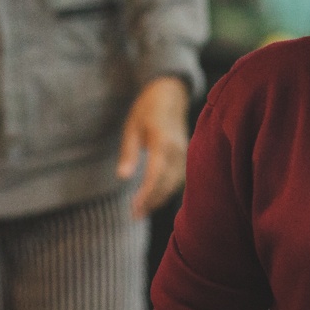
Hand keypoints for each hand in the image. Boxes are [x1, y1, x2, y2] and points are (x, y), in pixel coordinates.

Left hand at [118, 75, 189, 219]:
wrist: (170, 94)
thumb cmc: (147, 110)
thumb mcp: (131, 127)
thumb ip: (129, 153)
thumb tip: (123, 177)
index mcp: (162, 140)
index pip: (156, 173)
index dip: (146, 193)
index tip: (134, 208)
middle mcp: (177, 149)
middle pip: (167, 183)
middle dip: (151, 201)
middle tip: (134, 215)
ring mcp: (184, 153)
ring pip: (174, 184)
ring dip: (159, 199)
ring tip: (141, 211)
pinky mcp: (186, 156)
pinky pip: (178, 179)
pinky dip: (166, 191)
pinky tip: (154, 199)